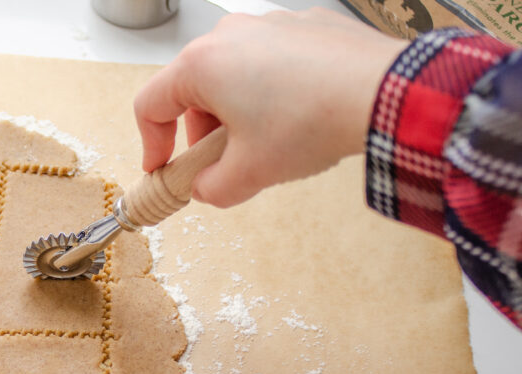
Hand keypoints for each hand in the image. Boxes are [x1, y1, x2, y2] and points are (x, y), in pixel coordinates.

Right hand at [133, 8, 406, 206]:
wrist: (384, 94)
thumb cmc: (309, 124)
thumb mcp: (247, 174)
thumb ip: (210, 188)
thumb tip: (206, 186)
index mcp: (201, 65)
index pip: (150, 105)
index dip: (152, 144)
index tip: (165, 169)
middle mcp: (229, 34)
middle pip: (192, 88)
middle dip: (200, 131)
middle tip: (223, 164)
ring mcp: (271, 24)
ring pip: (233, 73)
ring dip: (237, 111)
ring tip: (268, 143)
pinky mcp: (307, 25)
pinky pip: (273, 61)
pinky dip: (273, 91)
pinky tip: (300, 118)